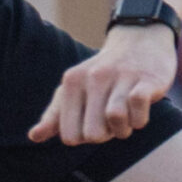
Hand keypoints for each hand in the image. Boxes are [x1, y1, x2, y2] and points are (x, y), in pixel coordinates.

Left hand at [29, 26, 177, 144]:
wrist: (139, 42)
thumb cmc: (102, 76)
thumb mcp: (73, 90)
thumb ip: (54, 115)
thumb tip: (34, 137)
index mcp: (71, 83)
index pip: (69, 135)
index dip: (83, 139)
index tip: (90, 125)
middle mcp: (93, 77)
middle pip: (93, 134)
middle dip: (104, 136)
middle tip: (110, 124)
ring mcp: (121, 76)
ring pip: (115, 119)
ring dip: (123, 130)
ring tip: (125, 121)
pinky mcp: (147, 79)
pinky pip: (138, 105)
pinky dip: (140, 119)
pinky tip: (139, 112)